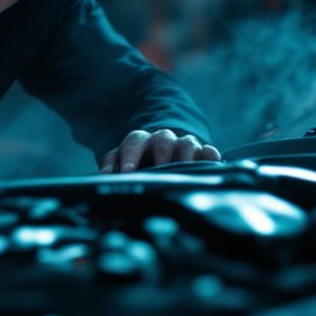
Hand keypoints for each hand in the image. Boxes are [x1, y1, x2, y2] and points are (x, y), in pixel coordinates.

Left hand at [99, 129, 220, 171]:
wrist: (166, 160)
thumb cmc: (141, 165)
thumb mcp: (124, 164)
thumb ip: (112, 166)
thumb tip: (105, 176)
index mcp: (141, 141)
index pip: (134, 142)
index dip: (130, 155)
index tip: (128, 171)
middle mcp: (163, 140)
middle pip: (162, 139)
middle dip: (160, 153)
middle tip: (160, 169)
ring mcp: (184, 145)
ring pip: (186, 143)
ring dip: (185, 155)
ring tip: (183, 171)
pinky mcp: (203, 153)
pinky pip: (209, 152)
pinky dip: (210, 159)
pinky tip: (211, 168)